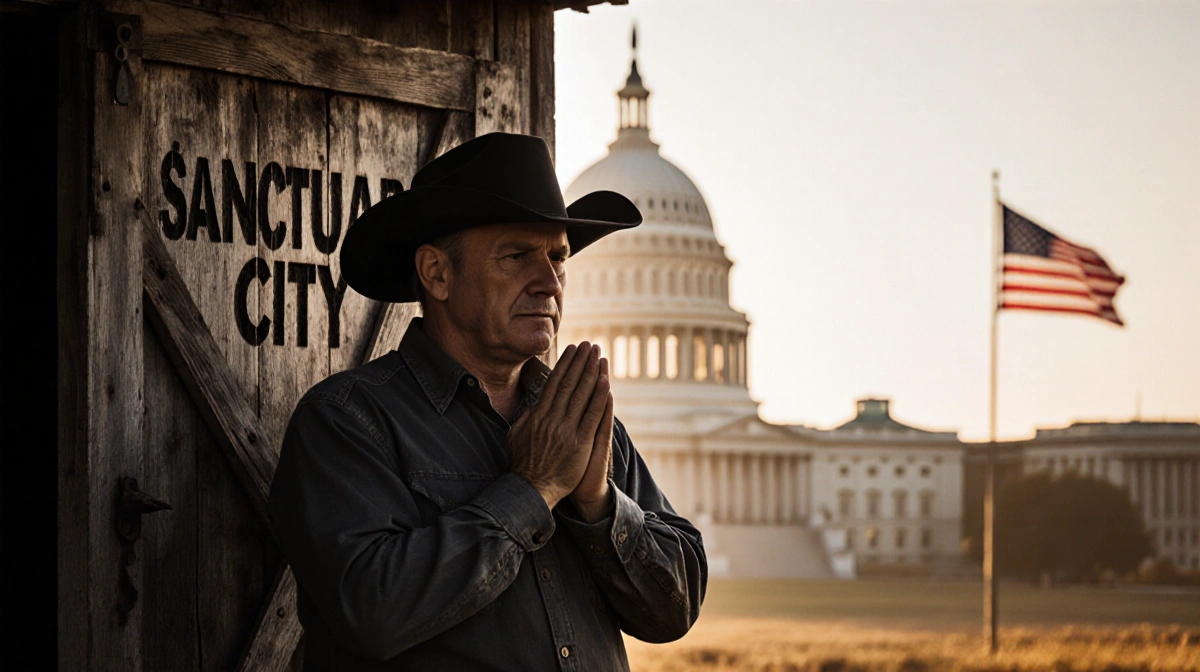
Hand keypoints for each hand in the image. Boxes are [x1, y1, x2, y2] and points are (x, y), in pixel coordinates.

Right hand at [507, 342, 609, 509]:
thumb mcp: (516, 435)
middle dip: (580, 361)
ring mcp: (566, 429)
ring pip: (581, 394)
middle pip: (569, 383)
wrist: (531, 489)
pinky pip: (592, 415)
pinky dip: (599, 397)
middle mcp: (552, 418)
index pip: (554, 383)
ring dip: (591, 372)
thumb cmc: (523, 464)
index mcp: (537, 414)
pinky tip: (606, 382)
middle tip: (589, 344)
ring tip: (599, 355)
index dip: (565, 364)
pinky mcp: (580, 442)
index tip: (572, 350)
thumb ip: (526, 417)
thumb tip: (532, 404)